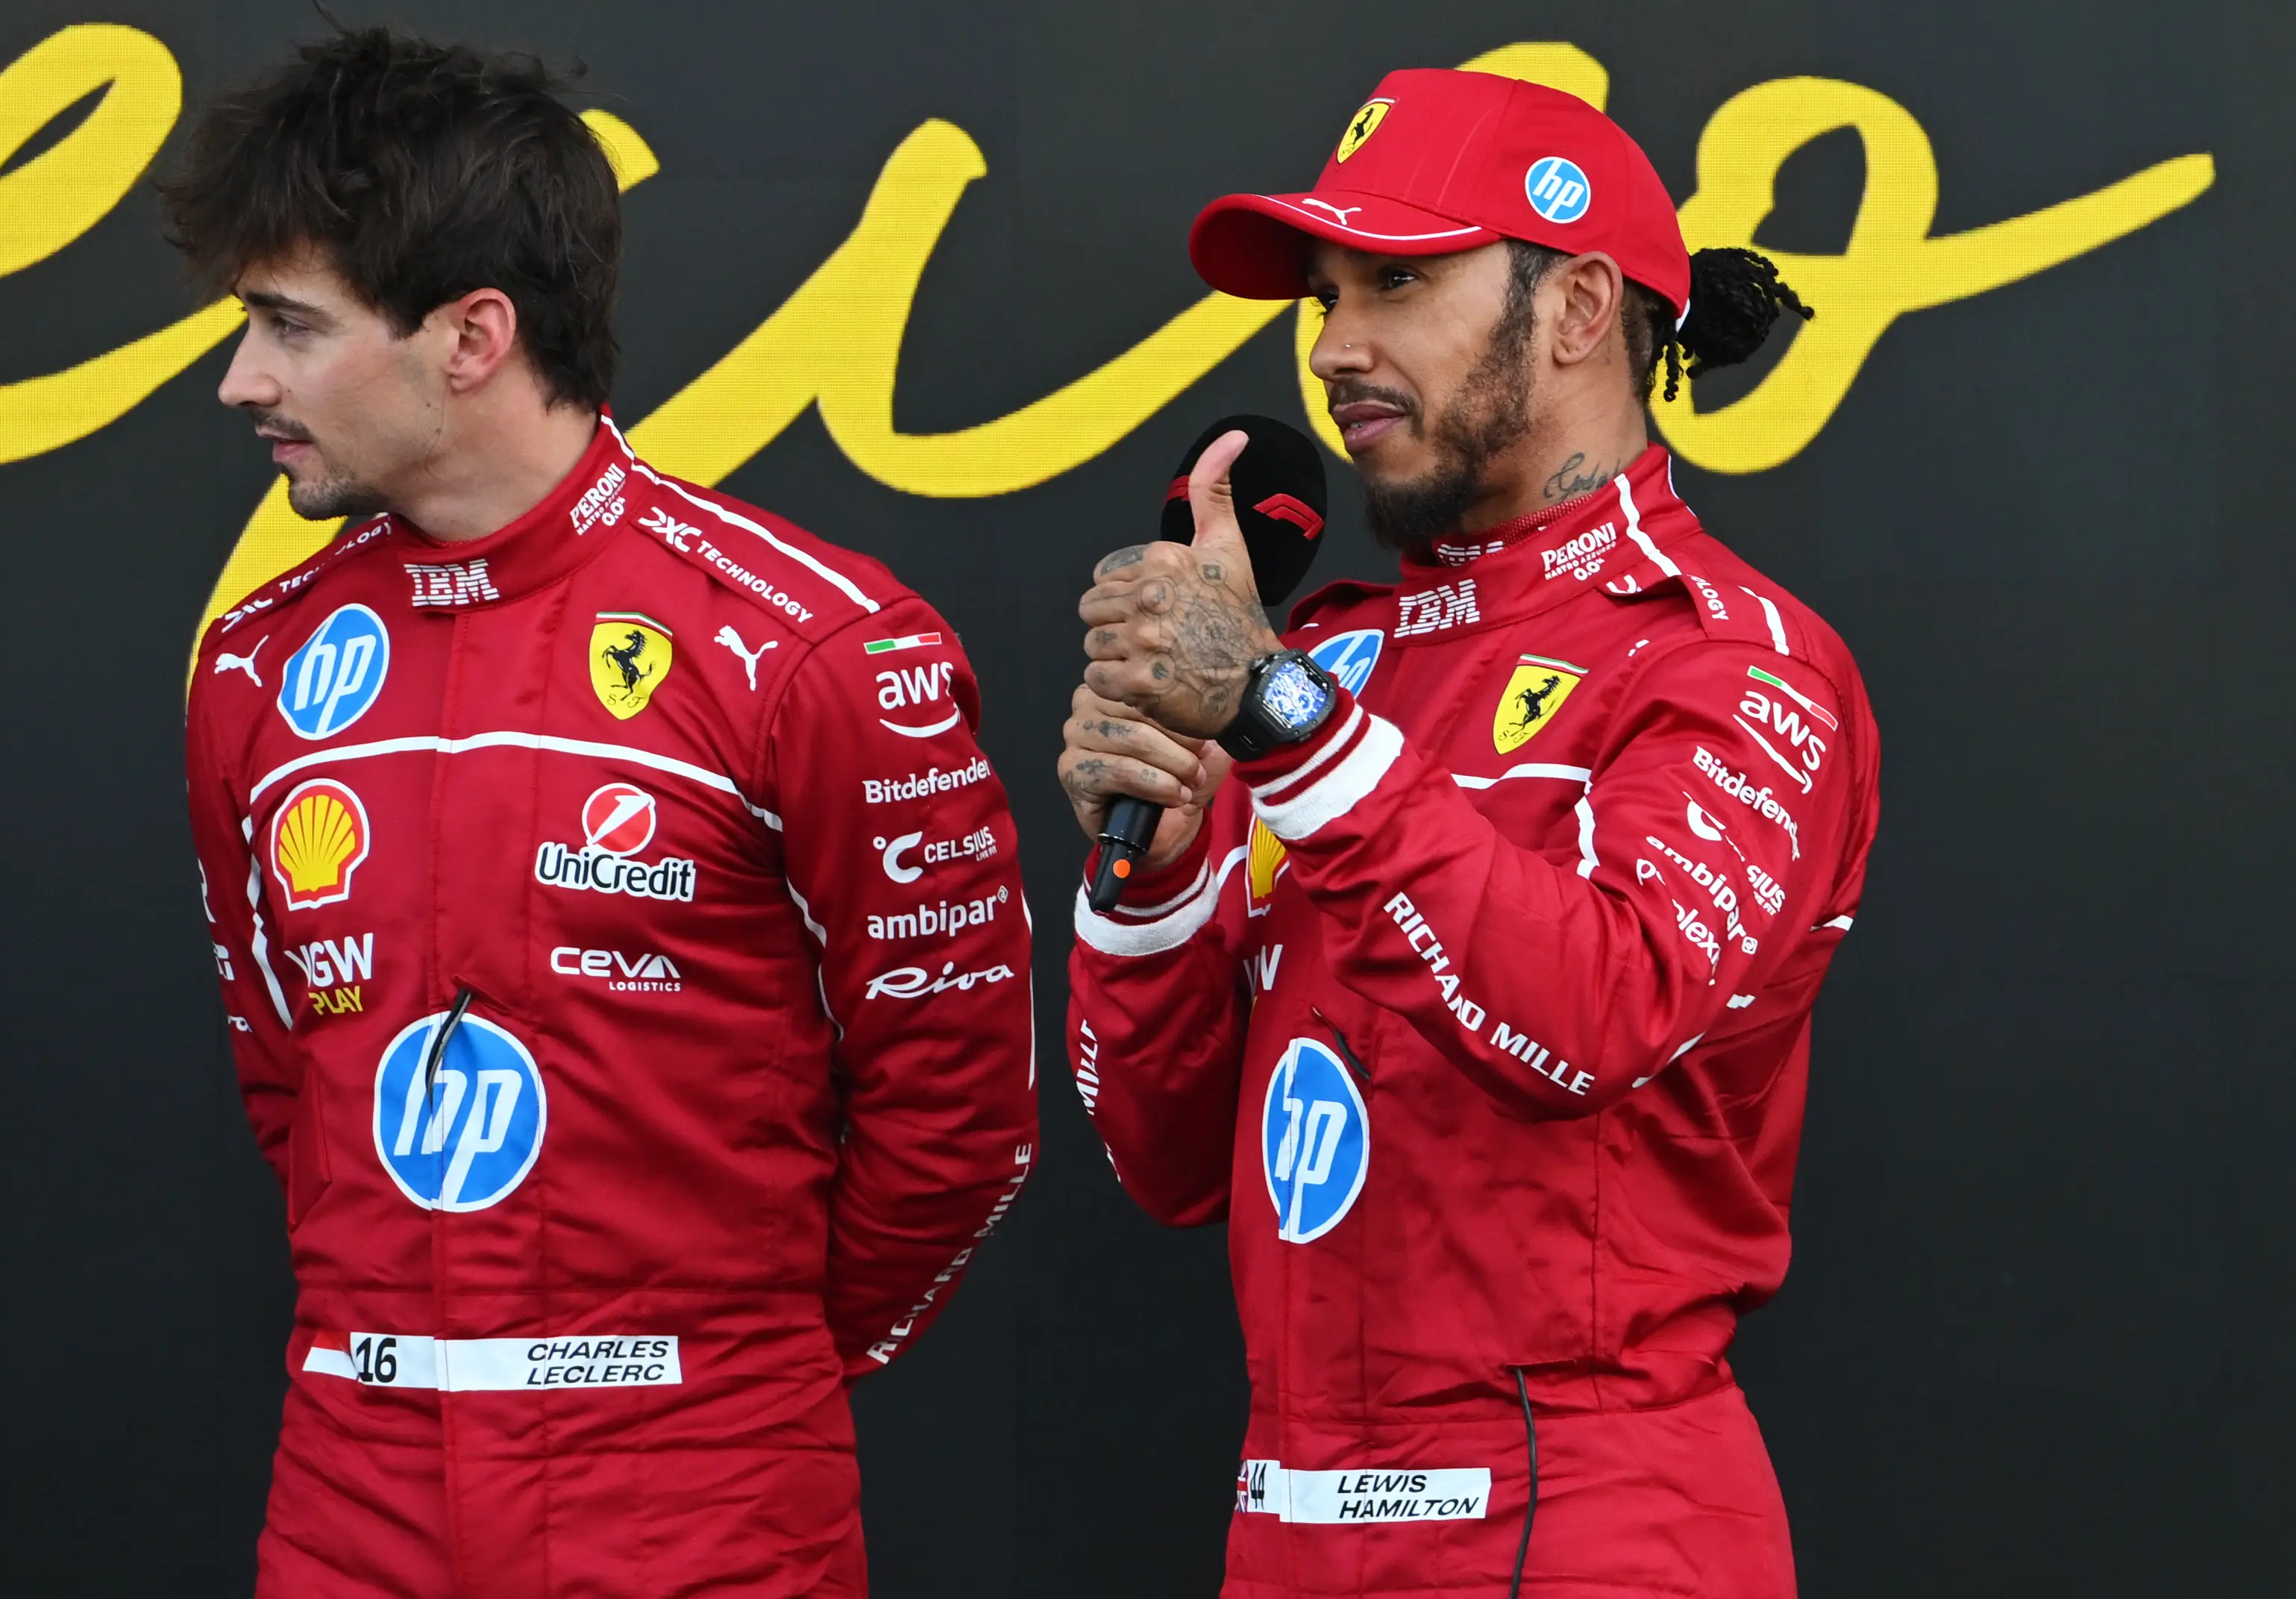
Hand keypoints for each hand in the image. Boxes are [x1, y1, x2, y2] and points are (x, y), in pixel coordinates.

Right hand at [1057, 684, 1233, 869]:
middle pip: (1142, 711)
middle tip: (1197, 769)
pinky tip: (1173, 796)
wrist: (1159, 828)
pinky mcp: (1071, 770)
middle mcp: (1088, 702)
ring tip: (1188, 784)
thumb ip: (1206, 719)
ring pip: (1133, 741)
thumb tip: (1212, 708)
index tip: (1206, 741)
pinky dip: (1155, 785)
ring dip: (1171, 767)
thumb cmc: (1175, 776)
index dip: (1183, 715)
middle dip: (1179, 745)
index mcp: (1118, 683)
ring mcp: (1075, 736)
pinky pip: (1119, 771)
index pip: (1152, 687)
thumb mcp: (1203, 743)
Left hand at [1079, 430, 1284, 737]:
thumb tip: (1233, 437)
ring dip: (1116, 658)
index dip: (1128, 597)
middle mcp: (1151, 596)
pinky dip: (1115, 687)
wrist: (1258, 686)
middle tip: (1156, 640)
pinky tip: (1146, 683)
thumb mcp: (1228, 547)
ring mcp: (1143, 642)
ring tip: (1153, 661)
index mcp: (1164, 559)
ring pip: (1093, 645)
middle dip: (1118, 626)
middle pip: (1093, 611)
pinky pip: (1095, 679)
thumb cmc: (1238, 617)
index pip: (1104, 579)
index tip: (1162, 610)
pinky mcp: (1137, 683)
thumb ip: (1213, 491)